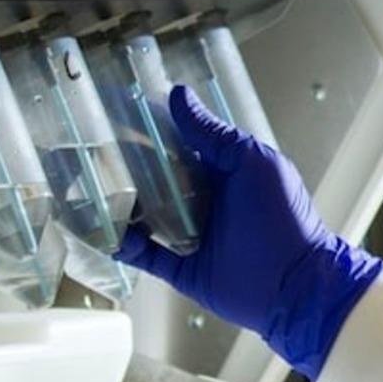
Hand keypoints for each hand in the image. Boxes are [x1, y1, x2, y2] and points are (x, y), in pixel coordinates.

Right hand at [116, 84, 381, 379]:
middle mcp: (206, 201)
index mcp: (224, 172)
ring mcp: (193, 235)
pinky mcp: (183, 268)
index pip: (180, 145)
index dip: (151, 131)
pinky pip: (145, 254)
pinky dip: (124, 244)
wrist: (293, 284)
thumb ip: (214, 134)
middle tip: (89, 153)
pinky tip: (107, 230)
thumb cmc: (283, 218)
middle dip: (126, 168)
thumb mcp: (252, 163)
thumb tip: (180, 97)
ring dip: (121, 205)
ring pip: (146, 215)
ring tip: (88, 190)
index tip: (117, 114)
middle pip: (157, 180)